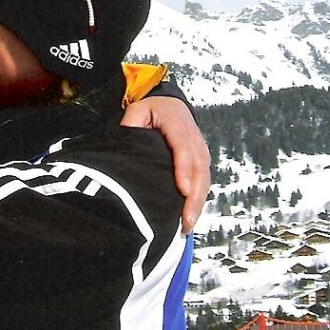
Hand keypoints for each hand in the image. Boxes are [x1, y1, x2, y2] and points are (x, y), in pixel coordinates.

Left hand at [121, 97, 209, 233]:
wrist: (171, 103)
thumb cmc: (153, 109)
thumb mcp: (138, 110)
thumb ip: (131, 123)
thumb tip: (126, 141)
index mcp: (178, 126)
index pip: (183, 150)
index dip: (184, 171)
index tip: (183, 191)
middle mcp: (194, 140)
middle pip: (198, 170)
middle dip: (194, 197)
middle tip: (186, 220)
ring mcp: (200, 151)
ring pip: (204, 179)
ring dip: (198, 203)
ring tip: (188, 225)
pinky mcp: (201, 160)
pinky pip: (203, 182)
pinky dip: (199, 200)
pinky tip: (190, 216)